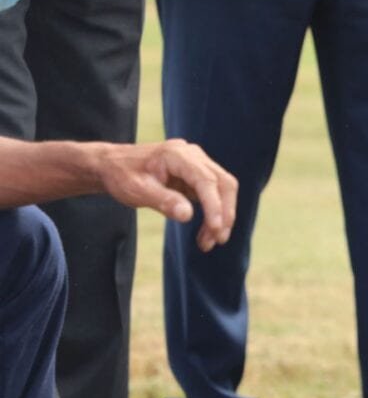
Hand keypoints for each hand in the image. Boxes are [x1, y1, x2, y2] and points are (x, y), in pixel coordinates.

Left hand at [98, 139, 237, 251]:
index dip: (215, 205)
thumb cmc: (121, 175)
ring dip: (222, 216)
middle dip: (225, 213)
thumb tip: (188, 215)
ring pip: (224, 189)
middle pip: (224, 183)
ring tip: (209, 242)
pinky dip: (215, 214)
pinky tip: (206, 231)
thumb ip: (163, 201)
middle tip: (217, 240)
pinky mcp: (197, 176)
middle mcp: (193, 156)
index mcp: (177, 155)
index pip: (206, 180)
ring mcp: (197, 164)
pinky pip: (215, 194)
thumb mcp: (136, 190)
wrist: (112, 165)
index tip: (215, 229)